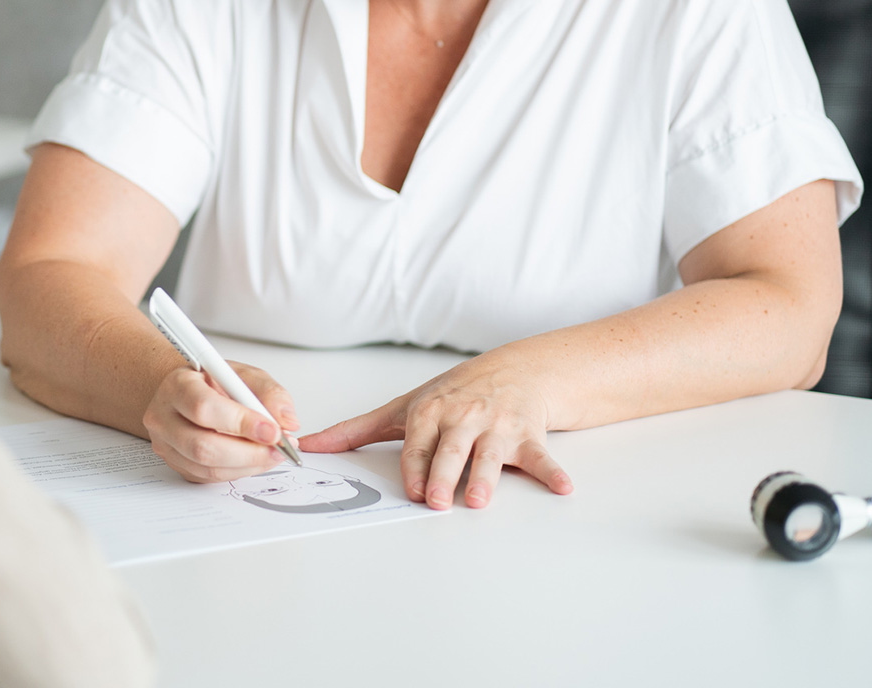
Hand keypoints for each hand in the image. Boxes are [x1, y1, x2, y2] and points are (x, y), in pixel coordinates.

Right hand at [142, 362, 299, 482]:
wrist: (189, 394)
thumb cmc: (213, 383)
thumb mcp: (244, 375)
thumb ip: (269, 393)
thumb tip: (287, 420)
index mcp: (178, 385)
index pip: (204, 408)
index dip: (242, 423)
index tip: (273, 430)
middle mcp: (163, 416)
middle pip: (202, 446)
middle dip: (249, 452)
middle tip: (279, 448)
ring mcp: (166, 444)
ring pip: (207, 467)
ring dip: (248, 465)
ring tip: (272, 453)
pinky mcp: (176, 464)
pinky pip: (209, 477)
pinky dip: (239, 472)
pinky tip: (254, 459)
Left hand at [297, 352, 571, 508]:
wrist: (514, 370)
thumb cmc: (452, 395)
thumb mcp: (404, 408)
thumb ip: (356, 431)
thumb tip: (308, 446)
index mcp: (431, 412)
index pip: (418, 442)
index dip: (415, 466)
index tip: (411, 490)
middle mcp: (464, 417)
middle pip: (452, 450)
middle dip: (444, 475)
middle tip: (437, 501)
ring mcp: (498, 426)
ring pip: (492, 454)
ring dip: (488, 477)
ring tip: (480, 500)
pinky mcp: (529, 435)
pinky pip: (543, 456)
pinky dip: (553, 472)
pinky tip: (563, 487)